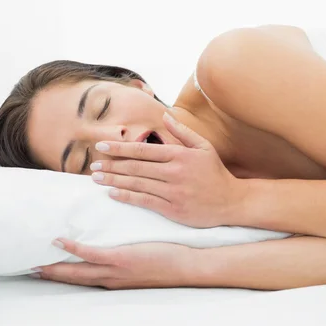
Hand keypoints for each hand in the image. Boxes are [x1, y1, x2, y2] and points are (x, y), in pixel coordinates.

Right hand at [33, 238, 198, 288]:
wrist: (188, 268)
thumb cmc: (169, 261)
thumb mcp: (143, 263)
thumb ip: (126, 258)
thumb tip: (116, 244)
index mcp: (115, 280)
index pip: (85, 279)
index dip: (64, 276)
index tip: (45, 271)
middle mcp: (111, 280)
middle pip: (74, 279)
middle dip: (52, 275)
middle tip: (29, 269)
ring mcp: (115, 270)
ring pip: (77, 271)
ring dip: (54, 267)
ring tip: (34, 261)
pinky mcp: (122, 259)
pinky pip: (92, 254)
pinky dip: (74, 249)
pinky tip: (60, 240)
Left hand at [90, 112, 245, 227]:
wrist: (232, 202)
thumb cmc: (216, 173)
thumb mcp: (203, 147)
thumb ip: (182, 132)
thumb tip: (165, 116)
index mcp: (179, 155)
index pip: (143, 150)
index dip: (120, 148)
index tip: (102, 146)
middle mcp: (174, 172)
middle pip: (136, 167)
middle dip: (112, 166)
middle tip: (93, 165)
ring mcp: (173, 192)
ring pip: (137, 184)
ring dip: (114, 181)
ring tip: (96, 178)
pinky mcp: (173, 209)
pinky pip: (145, 201)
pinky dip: (127, 197)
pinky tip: (113, 194)